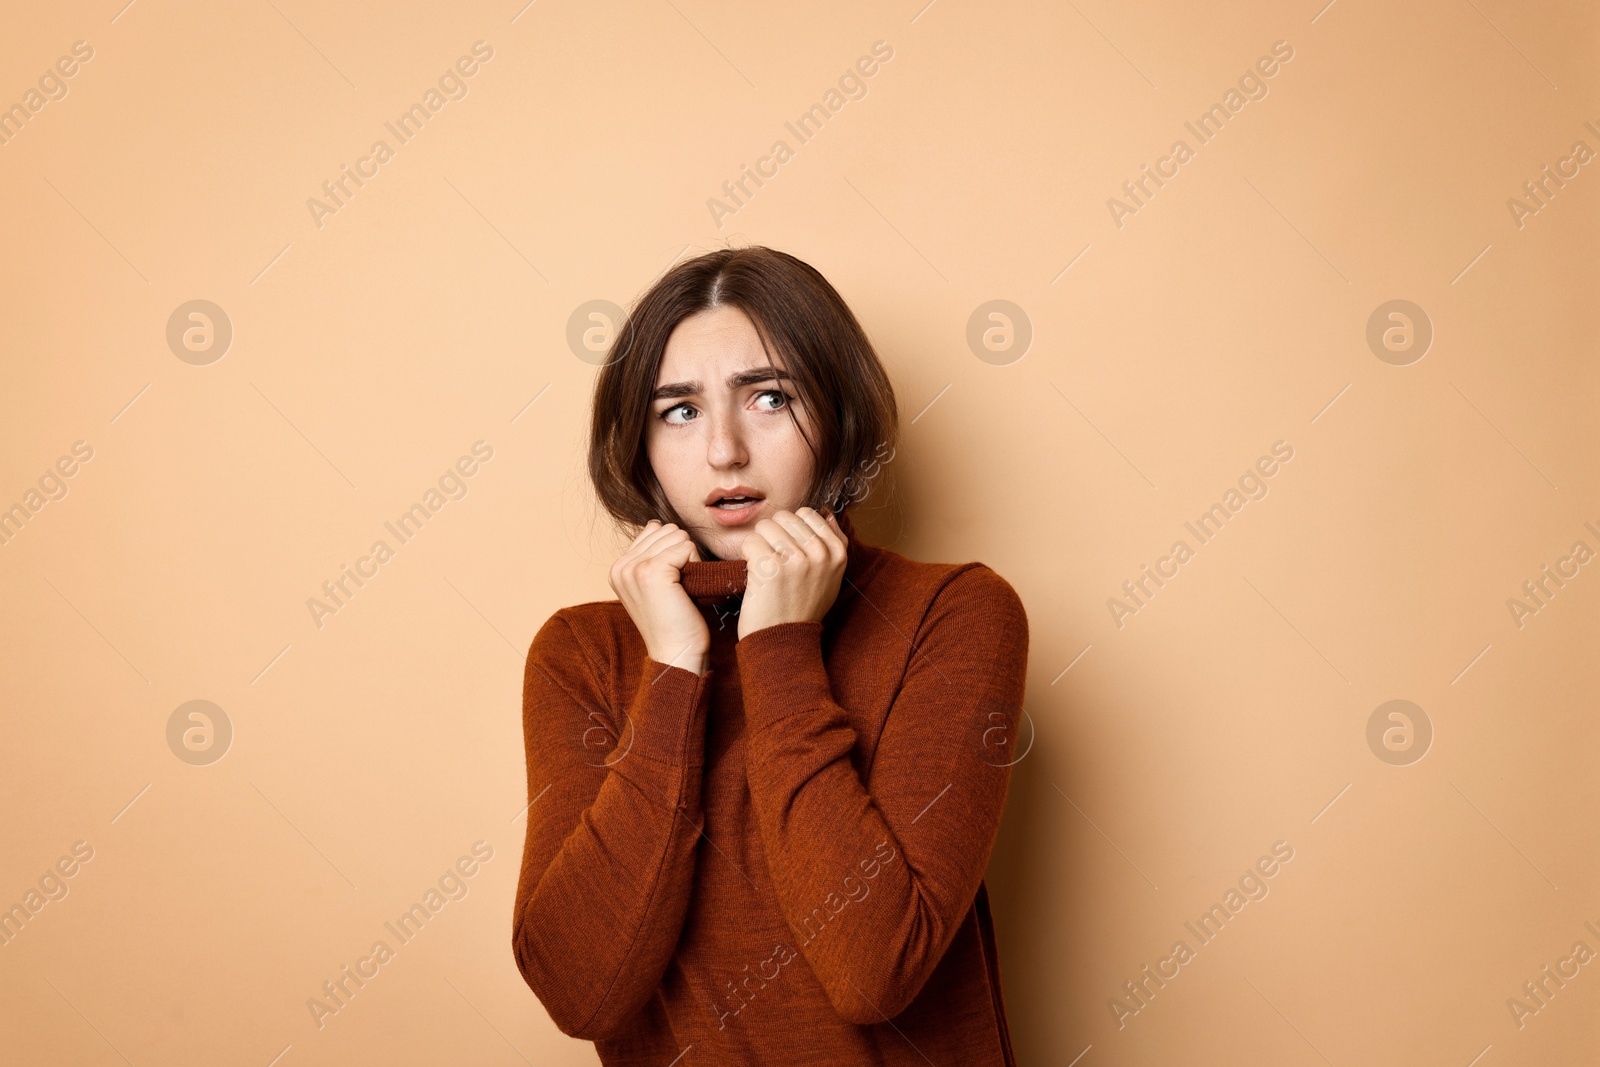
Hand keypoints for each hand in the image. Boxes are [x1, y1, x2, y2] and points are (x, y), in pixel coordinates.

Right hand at [609, 520, 709, 674]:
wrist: (677, 653)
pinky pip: (686, 547)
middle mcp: (620, 566)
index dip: (673, 552)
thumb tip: (654, 523)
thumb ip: (651, 553)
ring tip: (682, 589)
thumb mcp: (655, 584)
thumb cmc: (675, 622)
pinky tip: (687, 590)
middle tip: (678, 587)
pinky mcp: (652, 571)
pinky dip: (695, 566)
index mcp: (618, 568)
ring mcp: (633, 568)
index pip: (654, 530)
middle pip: (667, 530)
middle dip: (682, 553)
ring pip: (677, 536)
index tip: (671, 584)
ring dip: (689, 559)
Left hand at [736, 507, 847, 640]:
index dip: (791, 530)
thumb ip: (832, 543)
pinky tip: (755, 573)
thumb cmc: (803, 607)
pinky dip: (746, 556)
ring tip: (765, 567)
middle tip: (775, 561)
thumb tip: (826, 511)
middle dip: (773, 535)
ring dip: (759, 544)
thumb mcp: (831, 576)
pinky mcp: (771, 568)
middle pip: (784, 517)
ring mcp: (796, 560)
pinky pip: (750, 541)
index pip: (807, 514)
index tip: (790, 551)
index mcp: (837, 553)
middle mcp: (820, 554)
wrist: (784, 641)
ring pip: (765, 526)